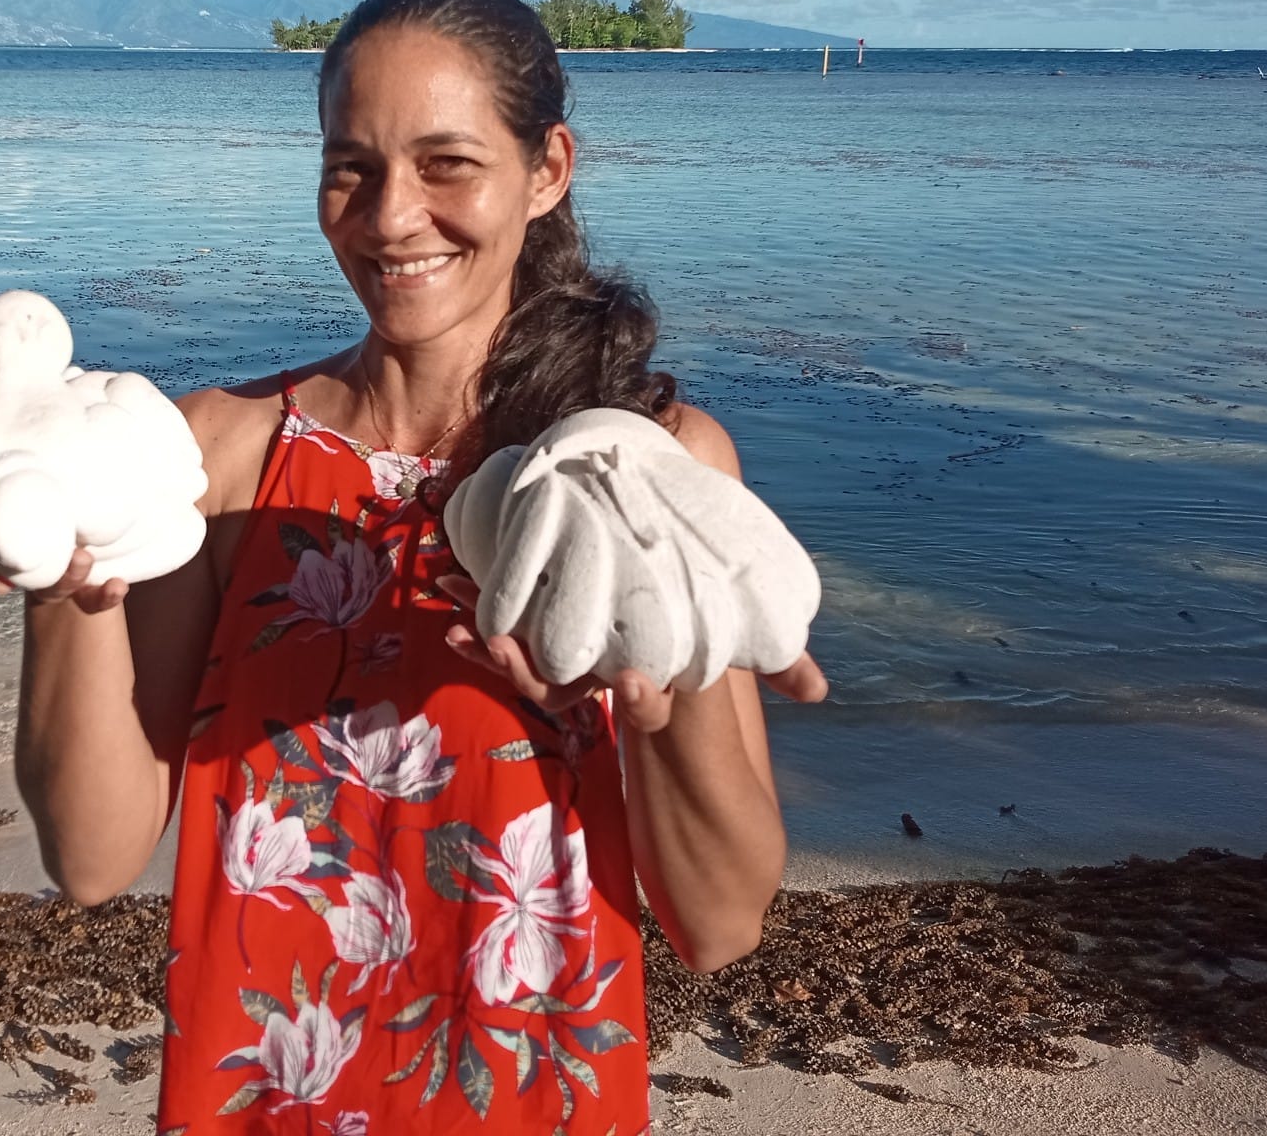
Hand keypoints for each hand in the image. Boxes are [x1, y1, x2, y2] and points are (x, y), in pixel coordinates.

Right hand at [0, 421, 127, 611]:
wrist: (72, 480)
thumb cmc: (4, 466)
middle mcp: (9, 559)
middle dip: (0, 579)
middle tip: (4, 573)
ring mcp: (50, 567)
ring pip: (53, 590)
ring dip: (65, 581)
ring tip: (81, 559)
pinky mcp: (90, 573)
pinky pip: (96, 597)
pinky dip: (104, 594)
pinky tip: (115, 585)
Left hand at [433, 571, 830, 717]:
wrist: (656, 562)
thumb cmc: (701, 606)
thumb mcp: (734, 635)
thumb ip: (774, 661)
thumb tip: (819, 692)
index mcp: (650, 675)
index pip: (640, 703)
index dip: (634, 699)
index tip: (634, 682)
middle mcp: (601, 670)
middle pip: (564, 684)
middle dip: (529, 671)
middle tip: (505, 646)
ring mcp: (563, 650)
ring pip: (522, 658)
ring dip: (490, 641)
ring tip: (459, 624)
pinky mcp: (535, 619)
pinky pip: (501, 622)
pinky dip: (476, 607)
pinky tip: (447, 588)